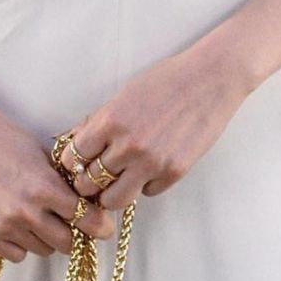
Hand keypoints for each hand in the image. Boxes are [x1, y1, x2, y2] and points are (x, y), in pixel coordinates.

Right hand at [0, 83, 115, 262]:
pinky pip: (16, 255)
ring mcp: (3, 226)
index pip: (84, 219)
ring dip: (45, 238)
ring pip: (41, 250)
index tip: (103, 228)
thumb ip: (61, 180)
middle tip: (69, 222)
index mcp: (44, 187)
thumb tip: (84, 201)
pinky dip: (21, 244)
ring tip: (37, 217)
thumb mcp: (41, 153)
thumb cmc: (4, 137)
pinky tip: (17, 224)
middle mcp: (25, 211)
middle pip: (65, 243)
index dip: (98, 225)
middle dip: (72, 233)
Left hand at [59, 42, 244, 211]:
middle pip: (89, 184)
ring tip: (120, 179)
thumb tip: (74, 141)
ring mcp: (151, 163)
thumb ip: (98, 121)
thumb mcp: (124, 94)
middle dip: (89, 181)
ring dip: (113, 191)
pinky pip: (147, 192)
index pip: (73, 157)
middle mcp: (128, 146)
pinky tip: (150, 166)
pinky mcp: (173, 173)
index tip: (78, 161)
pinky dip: (144, 184)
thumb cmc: (165, 81)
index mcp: (110, 121)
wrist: (208, 80)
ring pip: (114, 200)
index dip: (72, 161)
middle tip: (96, 175)